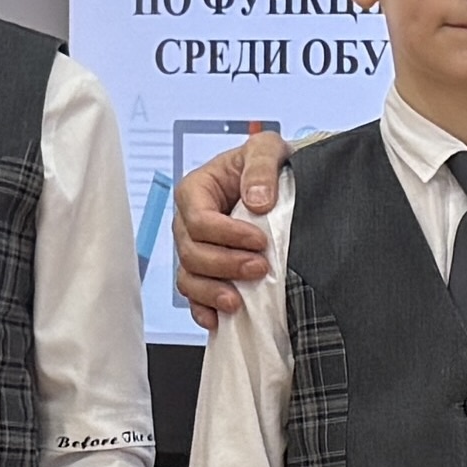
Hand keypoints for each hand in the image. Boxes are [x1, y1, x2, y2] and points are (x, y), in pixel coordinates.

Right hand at [170, 132, 287, 319]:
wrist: (278, 184)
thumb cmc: (265, 164)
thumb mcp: (267, 149)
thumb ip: (261, 166)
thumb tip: (257, 201)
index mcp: (196, 190)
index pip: (199, 220)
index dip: (227, 235)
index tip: (260, 240)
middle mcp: (188, 222)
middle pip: (192, 253)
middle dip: (226, 265)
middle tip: (260, 268)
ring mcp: (195, 249)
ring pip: (189, 278)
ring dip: (213, 292)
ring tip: (239, 300)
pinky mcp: (205, 271)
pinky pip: (193, 296)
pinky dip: (204, 309)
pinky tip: (220, 318)